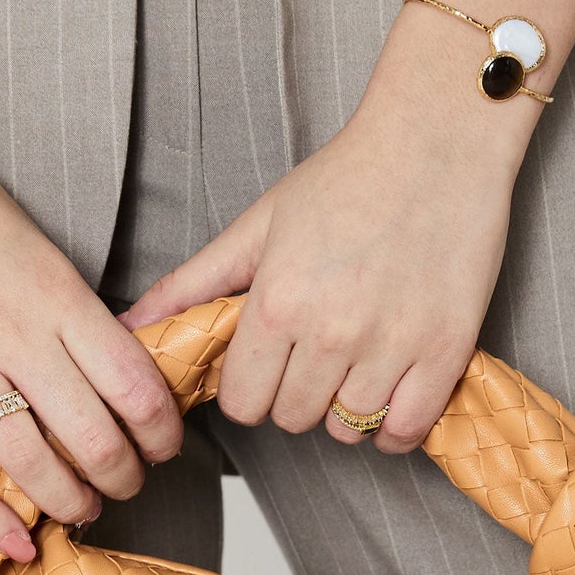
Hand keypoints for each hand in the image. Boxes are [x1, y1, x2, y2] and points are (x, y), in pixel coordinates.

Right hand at [0, 142, 183, 556]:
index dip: (163, 433)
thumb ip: (84, 324)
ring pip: (29, 460)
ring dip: (67, 499)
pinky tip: (16, 541)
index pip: (136, 386)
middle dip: (122, 476)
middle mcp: (14, 333)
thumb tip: (129, 388)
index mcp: (60, 299)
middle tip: (125, 482)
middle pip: (92, 436)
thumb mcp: (48, 260)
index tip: (164, 445)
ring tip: (80, 507)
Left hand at [121, 13, 532, 450]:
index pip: (242, 402)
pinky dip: (393, 425)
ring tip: (357, 362)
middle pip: (292, 419)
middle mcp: (331, 332)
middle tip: (315, 354)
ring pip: (347, 429)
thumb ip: (193, 284)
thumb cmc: (347, 179)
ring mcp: (392, 346)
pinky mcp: (445, 353)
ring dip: (345, 407)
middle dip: (296, 394)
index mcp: (278, 303)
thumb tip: (129, 327)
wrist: (437, 144)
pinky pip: (404, 431)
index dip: (251, 387)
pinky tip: (390, 390)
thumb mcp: (259, 226)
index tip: (269, 363)